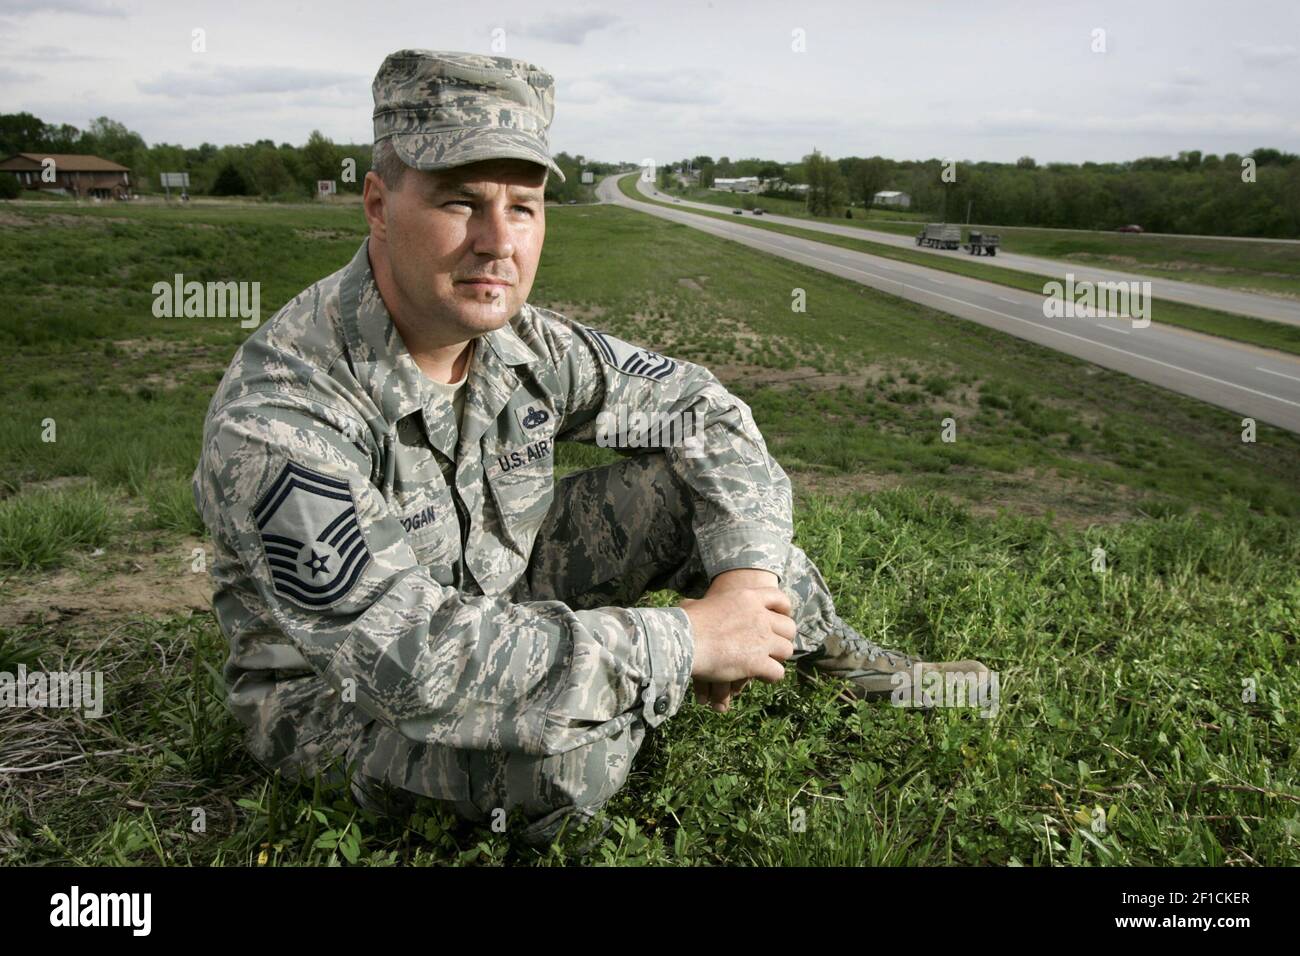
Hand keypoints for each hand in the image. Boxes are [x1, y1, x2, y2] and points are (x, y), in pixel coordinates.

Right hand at [681, 577, 793, 712]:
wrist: (683, 641)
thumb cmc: (683, 623)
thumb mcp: (697, 605)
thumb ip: (704, 606)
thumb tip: (689, 606)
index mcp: (747, 597)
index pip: (778, 597)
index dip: (783, 609)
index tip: (781, 617)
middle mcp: (760, 617)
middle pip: (788, 627)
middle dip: (784, 637)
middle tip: (774, 646)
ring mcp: (762, 640)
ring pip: (786, 650)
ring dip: (778, 658)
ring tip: (768, 663)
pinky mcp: (758, 662)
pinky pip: (777, 672)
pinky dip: (771, 676)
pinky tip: (762, 677)